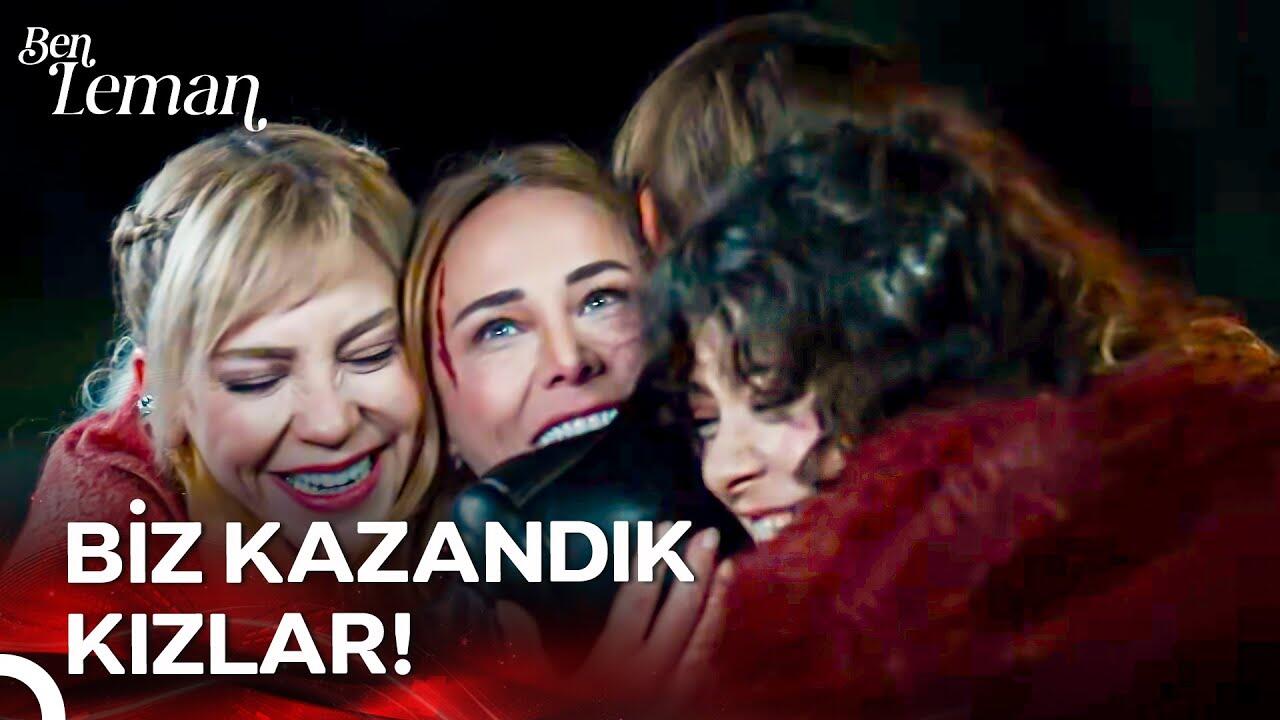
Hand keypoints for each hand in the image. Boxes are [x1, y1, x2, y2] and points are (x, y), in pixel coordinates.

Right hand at [497, 523, 733, 707]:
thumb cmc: (567, 717)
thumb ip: (525, 649)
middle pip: (679, 613)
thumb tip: (507, 607)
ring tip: (725, 561)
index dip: (651, 561)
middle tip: (703, 532)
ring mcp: (675, 693)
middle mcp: (649, 677)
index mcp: (612, 667)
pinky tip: (724, 608)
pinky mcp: (688, 705)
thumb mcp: (540, 693)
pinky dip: (719, 631)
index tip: (660, 528)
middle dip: (692, 569)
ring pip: (704, 636)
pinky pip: (710, 662)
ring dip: (716, 596)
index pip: (637, 601)